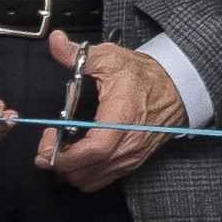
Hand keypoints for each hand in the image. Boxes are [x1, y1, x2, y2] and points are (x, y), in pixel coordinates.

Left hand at [40, 34, 181, 191]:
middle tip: (47, 143)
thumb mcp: (109, 57)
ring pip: (91, 180)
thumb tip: (56, 41)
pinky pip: (102, 179)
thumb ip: (77, 54)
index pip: (95, 149)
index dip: (65, 154)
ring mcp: (130, 156)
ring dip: (69, 170)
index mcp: (122, 116)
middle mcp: (128, 143)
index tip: (47, 141)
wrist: (173, 88)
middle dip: (58, 163)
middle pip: (86, 172)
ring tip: (60, 148)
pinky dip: (84, 173)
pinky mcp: (131, 163)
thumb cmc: (142, 75)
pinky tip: (76, 154)